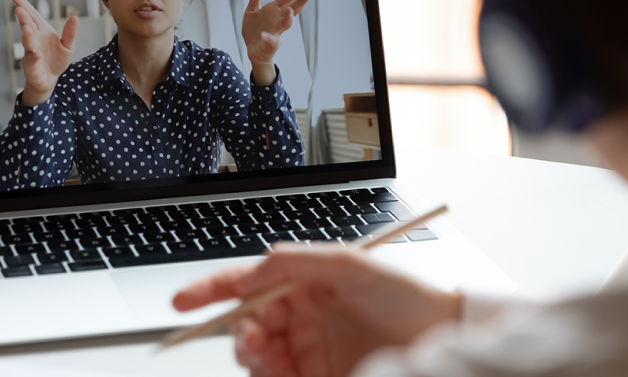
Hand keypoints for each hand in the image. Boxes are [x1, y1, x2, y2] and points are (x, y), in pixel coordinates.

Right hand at [12, 0, 77, 105]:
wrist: (50, 79)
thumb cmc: (56, 60)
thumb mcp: (67, 46)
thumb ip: (70, 33)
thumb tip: (75, 17)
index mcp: (41, 31)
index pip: (32, 15)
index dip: (24, 6)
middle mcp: (33, 39)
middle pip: (28, 26)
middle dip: (23, 18)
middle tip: (19, 10)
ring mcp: (30, 52)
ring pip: (28, 42)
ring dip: (27, 36)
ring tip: (27, 28)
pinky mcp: (31, 66)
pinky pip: (32, 60)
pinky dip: (34, 57)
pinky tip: (37, 54)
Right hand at [173, 245, 461, 376]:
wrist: (444, 342)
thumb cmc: (406, 297)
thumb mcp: (350, 264)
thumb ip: (294, 262)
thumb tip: (250, 271)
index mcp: (304, 284)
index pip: (246, 284)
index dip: (210, 291)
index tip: (183, 302)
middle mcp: (302, 317)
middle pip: (244, 324)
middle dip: (236, 330)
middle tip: (250, 336)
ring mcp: (307, 352)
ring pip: (254, 358)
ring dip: (251, 356)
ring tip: (266, 354)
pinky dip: (267, 376)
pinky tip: (278, 371)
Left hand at [241, 0, 310, 84]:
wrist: (252, 49)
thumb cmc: (254, 29)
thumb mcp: (252, 9)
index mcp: (274, 10)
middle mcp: (277, 20)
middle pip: (290, 9)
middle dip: (299, 2)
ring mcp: (275, 32)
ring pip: (284, 25)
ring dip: (288, 19)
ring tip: (290, 11)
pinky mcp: (269, 43)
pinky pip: (270, 40)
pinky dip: (268, 38)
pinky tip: (264, 35)